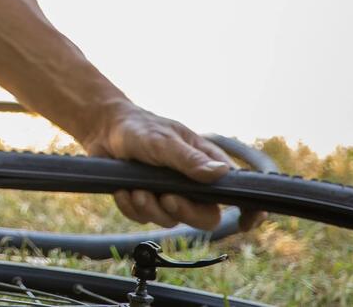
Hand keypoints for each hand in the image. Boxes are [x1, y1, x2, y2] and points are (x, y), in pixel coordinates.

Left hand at [81, 103, 265, 231]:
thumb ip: (189, 160)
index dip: (249, 211)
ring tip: (135, 187)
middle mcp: (192, 184)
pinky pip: (143, 218)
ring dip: (150, 207)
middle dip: (185, 212)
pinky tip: (123, 189)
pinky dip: (131, 206)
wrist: (103, 129)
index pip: (237, 193)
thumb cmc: (139, 129)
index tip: (247, 223)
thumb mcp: (164, 141)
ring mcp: (169, 195)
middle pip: (205, 218)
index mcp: (206, 165)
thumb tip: (221, 173)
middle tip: (167, 197)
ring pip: (170, 220)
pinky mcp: (146, 202)